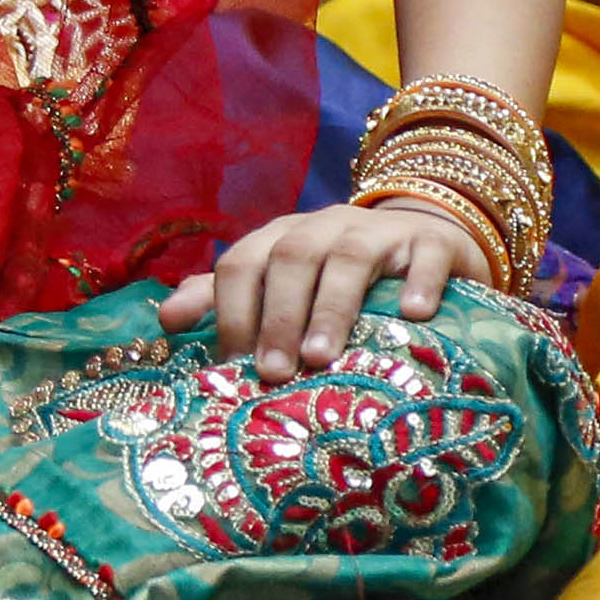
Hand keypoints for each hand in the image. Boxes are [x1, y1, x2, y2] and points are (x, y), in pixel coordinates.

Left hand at [166, 199, 479, 373]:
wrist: (428, 238)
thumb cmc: (342, 274)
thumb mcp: (284, 279)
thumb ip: (226, 296)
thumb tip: (167, 322)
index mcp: (281, 237)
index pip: (242, 263)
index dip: (231, 310)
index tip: (230, 365)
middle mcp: (324, 227)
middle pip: (290, 260)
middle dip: (277, 316)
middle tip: (273, 372)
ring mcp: (379, 232)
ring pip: (348, 258)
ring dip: (331, 307)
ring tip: (322, 357)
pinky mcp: (433, 242)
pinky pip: (425, 256)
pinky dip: (418, 282)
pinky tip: (414, 316)